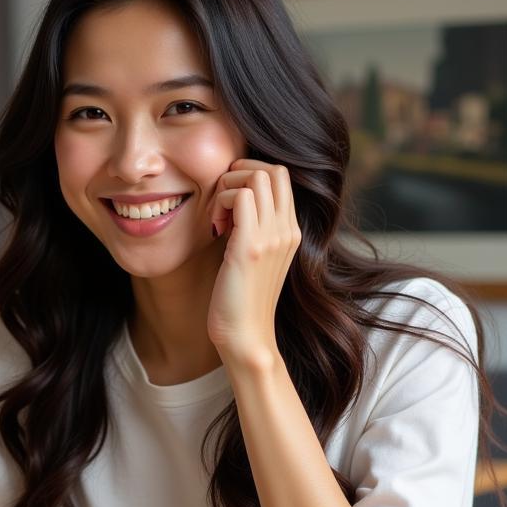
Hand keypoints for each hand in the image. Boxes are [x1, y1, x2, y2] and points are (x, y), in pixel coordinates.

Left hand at [207, 159, 300, 364]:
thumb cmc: (242, 301)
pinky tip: (215, 228)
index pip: (281, 177)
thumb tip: (235, 207)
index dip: (252, 176)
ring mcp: (272, 237)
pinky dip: (221, 202)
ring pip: (256, 178)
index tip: (231, 200)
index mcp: (291, 232)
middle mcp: (287, 230)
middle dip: (241, 173)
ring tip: (218, 217)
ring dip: (228, 187)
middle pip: (274, 170)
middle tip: (222, 200)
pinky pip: (239, 197)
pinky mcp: (250, 247)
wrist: (245, 337)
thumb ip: (254, 231)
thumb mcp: (256, 259)